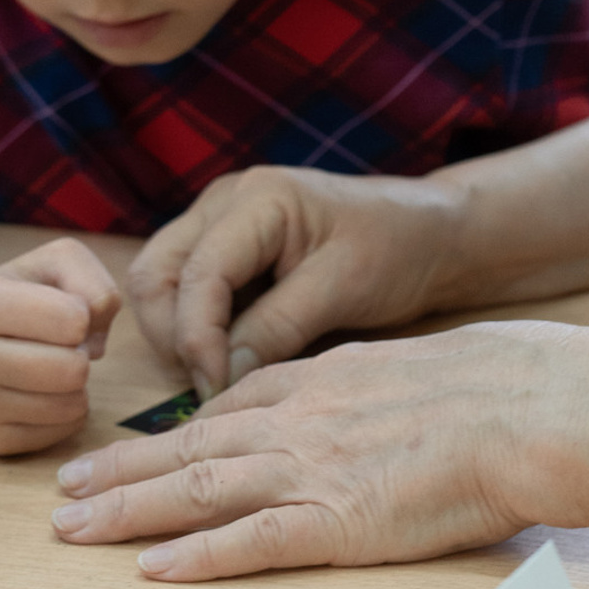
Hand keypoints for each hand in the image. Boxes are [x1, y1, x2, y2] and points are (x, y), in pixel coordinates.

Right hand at [0, 239, 120, 454]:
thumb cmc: (11, 299)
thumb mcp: (50, 264)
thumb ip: (92, 281)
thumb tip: (95, 339)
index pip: (74, 319)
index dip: (82, 316)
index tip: (61, 315)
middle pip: (73, 370)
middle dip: (79, 355)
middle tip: (58, 347)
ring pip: (71, 405)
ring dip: (75, 386)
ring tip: (50, 368)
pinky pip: (63, 431)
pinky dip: (66, 412)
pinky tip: (42, 393)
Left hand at [49, 321, 563, 579]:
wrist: (524, 407)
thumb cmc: (491, 388)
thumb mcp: (410, 367)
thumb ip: (365, 388)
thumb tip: (361, 404)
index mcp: (322, 382)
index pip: (226, 409)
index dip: (168, 432)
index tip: (128, 447)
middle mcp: (300, 422)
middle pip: (188, 448)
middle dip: (119, 470)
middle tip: (62, 488)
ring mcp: (312, 471)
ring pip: (196, 490)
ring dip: (125, 509)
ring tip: (71, 529)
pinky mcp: (336, 522)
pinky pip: (249, 544)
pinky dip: (194, 557)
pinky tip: (149, 569)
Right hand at [126, 167, 467, 400]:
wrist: (431, 235)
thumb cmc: (397, 250)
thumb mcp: (343, 289)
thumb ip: (278, 329)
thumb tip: (216, 380)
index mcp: (258, 198)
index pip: (197, 273)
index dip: (197, 338)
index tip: (214, 390)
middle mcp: (225, 202)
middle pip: (157, 275)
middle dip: (173, 336)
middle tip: (211, 385)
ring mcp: (221, 223)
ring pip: (163, 285)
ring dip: (179, 335)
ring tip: (222, 375)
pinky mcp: (228, 250)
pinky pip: (189, 292)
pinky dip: (199, 329)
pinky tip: (233, 358)